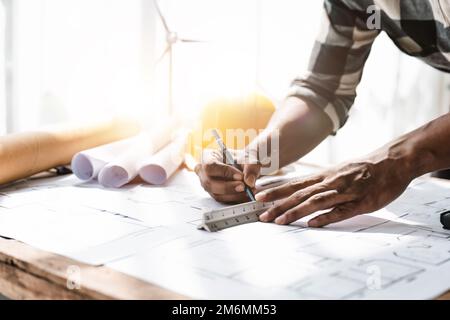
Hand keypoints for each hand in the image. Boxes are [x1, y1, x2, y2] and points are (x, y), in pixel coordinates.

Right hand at [195, 148, 260, 202]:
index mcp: (206, 157)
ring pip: (217, 194)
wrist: (242, 165)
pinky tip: (246, 195)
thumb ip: (250, 167)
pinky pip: (223, 200)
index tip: (240, 176)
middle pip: (210, 183)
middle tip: (244, 187)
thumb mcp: (248, 157)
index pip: (210, 166)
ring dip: (234, 195)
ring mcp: (208, 186)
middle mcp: (203, 173)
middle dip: (229, 187)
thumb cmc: (241, 158)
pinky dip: (236, 199)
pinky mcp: (215, 194)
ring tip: (249, 191)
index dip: (225, 172)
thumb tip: (249, 182)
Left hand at [256, 152, 414, 226]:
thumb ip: (321, 181)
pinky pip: (341, 211)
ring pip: (316, 202)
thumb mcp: (338, 172)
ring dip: (295, 211)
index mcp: (324, 175)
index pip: (295, 184)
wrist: (393, 162)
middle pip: (300, 194)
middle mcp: (331, 182)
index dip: (276, 190)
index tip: (259, 196)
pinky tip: (312, 224)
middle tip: (261, 214)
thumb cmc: (364, 168)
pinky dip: (326, 217)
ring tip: (279, 221)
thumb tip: (302, 191)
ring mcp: (345, 192)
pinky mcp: (361, 202)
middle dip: (279, 204)